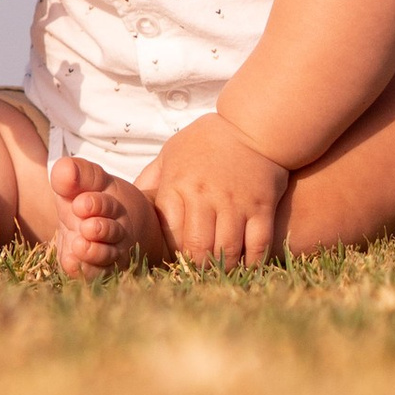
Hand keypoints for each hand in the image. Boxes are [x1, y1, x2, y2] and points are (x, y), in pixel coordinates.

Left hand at [140, 112, 291, 267]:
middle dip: (197, 266)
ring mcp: (235, 203)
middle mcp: (204, 196)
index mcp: (178, 185)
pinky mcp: (261, 207)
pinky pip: (257, 246)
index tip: (178, 258)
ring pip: (226, 251)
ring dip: (223, 267)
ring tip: (220, 270)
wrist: (253, 124)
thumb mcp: (172, 151)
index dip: (174, 253)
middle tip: (200, 271)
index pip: (170, 235)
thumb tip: (133, 201)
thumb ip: (151, 179)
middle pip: (197, 248)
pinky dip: (252, 262)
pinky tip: (246, 265)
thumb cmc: (208, 140)